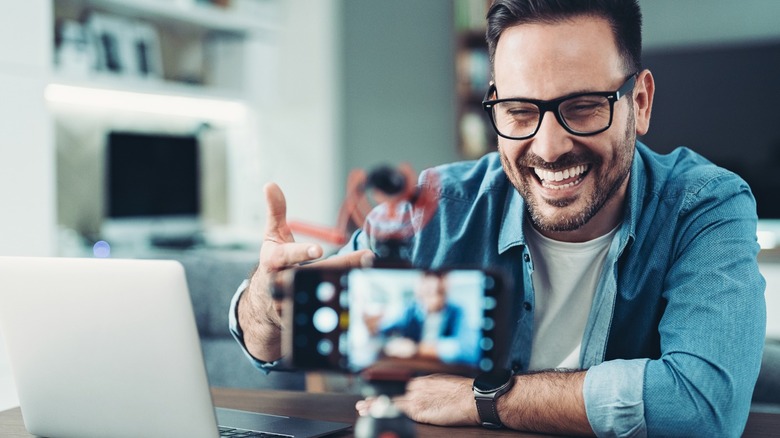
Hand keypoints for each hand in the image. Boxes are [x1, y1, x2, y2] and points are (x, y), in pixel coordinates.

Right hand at [239, 183, 372, 361]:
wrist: (264, 304)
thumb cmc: (274, 264)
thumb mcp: (272, 238)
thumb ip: (275, 212)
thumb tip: (270, 184)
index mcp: (275, 262)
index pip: (287, 257)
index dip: (302, 254)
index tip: (318, 251)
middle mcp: (284, 284)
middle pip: (316, 275)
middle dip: (342, 266)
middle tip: (366, 257)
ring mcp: (295, 304)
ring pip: (323, 294)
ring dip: (347, 285)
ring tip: (370, 273)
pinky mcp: (306, 318)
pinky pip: (328, 312)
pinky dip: (346, 305)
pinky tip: (366, 296)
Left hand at [356, 374, 478, 426]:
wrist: (473, 398)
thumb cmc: (467, 395)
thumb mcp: (447, 387)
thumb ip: (435, 391)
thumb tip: (434, 398)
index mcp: (425, 381)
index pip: (404, 390)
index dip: (391, 396)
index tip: (381, 398)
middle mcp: (417, 387)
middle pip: (393, 395)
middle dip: (377, 401)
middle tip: (363, 405)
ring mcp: (416, 398)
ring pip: (390, 402)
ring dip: (374, 407)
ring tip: (362, 409)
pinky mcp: (417, 409)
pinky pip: (396, 411)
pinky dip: (383, 412)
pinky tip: (373, 415)